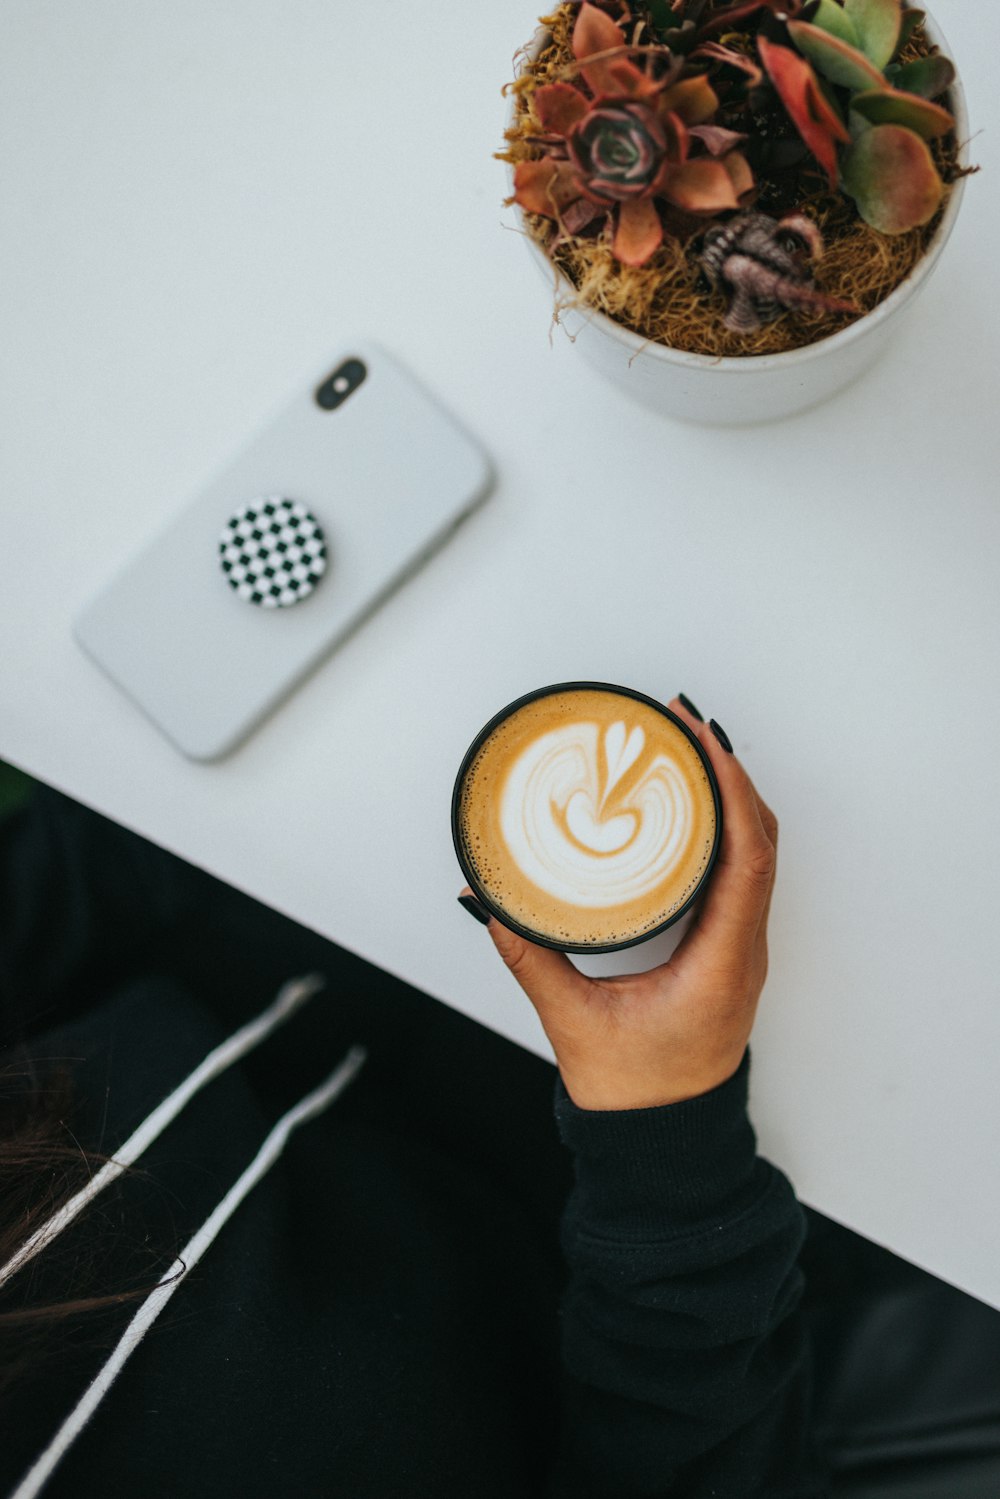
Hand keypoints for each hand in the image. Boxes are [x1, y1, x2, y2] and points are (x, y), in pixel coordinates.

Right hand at [466, 697, 777, 1110]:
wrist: (665, 1140)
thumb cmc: (635, 1092)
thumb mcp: (573, 1022)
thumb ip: (529, 957)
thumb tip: (485, 903)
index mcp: (722, 961)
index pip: (749, 855)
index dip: (732, 789)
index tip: (701, 741)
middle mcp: (743, 948)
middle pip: (761, 838)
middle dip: (728, 771)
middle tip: (682, 724)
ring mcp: (741, 947)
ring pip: (756, 851)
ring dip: (731, 795)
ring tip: (687, 748)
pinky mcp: (727, 948)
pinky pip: (740, 872)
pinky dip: (725, 827)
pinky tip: (691, 805)